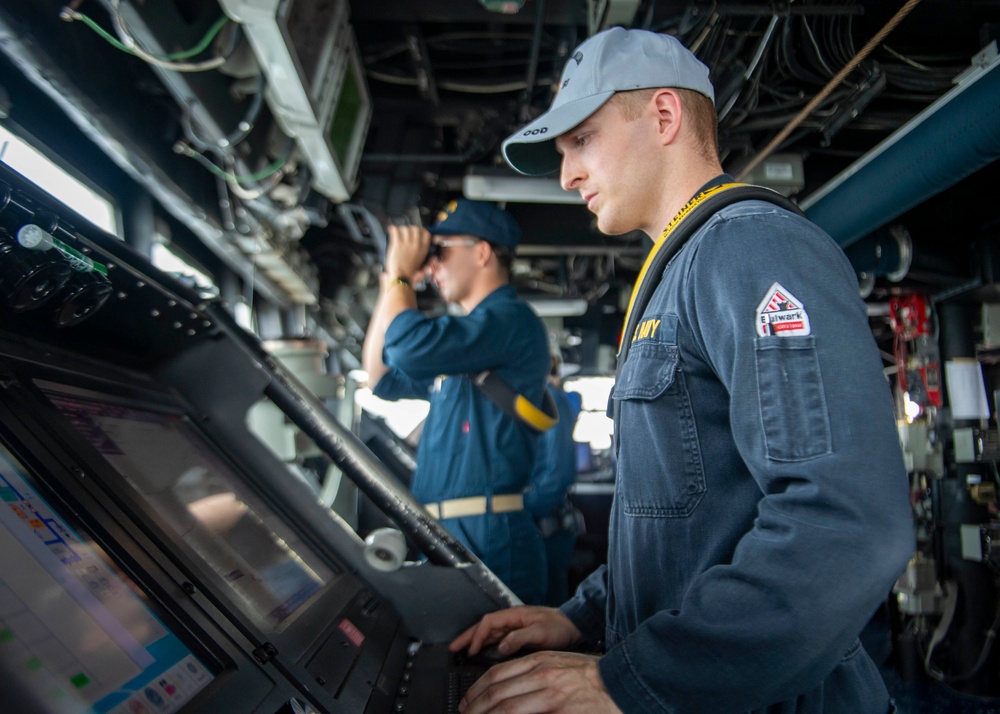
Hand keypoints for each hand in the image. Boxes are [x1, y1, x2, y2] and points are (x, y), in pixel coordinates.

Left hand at [385, 224, 431, 280]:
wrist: (401, 278)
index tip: (417, 232)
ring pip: (405, 228)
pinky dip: (393, 229)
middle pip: (415, 228)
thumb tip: (433, 257)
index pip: (426, 233)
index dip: (421, 231)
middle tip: (406, 233)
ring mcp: (407, 243)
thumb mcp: (424, 267)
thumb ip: (429, 261)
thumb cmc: (410, 274)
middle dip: (410, 229)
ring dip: (401, 230)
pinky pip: (395, 230)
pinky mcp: (397, 244)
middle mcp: (416, 244)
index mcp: (423, 249)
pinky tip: (392, 231)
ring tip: (398, 233)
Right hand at [450, 606, 581, 656]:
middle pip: (484, 626)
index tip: (470, 650)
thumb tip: (500, 646)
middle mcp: (512, 619)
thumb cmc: (560, 627)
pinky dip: (485, 644)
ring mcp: (514, 626)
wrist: (574, 626)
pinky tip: (481, 651)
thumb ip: (520, 638)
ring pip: (489, 632)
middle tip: (453, 648)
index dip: (477, 635)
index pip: (489, 622)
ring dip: (474, 640)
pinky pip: (496, 638)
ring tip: (461, 650)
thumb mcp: (541, 632)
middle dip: (467, 636)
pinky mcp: (518, 633)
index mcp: (515, 614)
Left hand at [458, 651, 620, 713]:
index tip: (468, 701)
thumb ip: (533, 675)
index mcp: (539, 661)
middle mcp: (541, 674)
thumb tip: (508, 689)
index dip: (477, 689)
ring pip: (506, 707)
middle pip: (496, 691)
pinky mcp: (558, 709)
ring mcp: (549, 693)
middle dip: (475, 706)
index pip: (497, 674)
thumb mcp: (558, 666)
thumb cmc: (591, 677)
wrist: (622, 683)